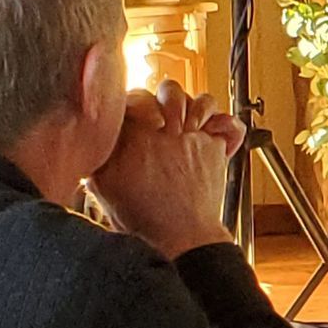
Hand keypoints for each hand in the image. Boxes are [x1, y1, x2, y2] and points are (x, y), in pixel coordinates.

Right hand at [89, 80, 236, 260]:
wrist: (177, 237)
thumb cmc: (141, 215)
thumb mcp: (104, 183)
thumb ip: (102, 152)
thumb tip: (98, 132)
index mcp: (134, 135)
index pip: (136, 96)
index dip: (138, 102)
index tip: (141, 116)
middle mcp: (167, 130)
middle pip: (170, 90)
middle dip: (168, 98)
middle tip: (166, 117)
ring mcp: (195, 137)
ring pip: (203, 101)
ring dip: (198, 107)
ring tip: (191, 122)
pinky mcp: (217, 148)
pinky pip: (228, 124)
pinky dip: (225, 126)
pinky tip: (215, 131)